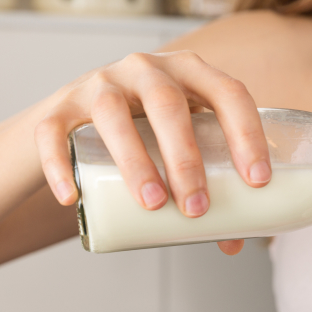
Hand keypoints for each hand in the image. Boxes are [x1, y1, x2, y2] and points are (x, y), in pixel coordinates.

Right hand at [35, 51, 271, 254]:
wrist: (82, 119)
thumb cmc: (149, 134)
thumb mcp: (182, 150)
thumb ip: (208, 188)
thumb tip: (233, 241)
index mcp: (190, 75)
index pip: (228, 93)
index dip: (247, 134)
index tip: (257, 181)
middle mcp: (146, 70)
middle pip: (168, 104)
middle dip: (186, 159)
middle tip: (196, 208)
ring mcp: (100, 83)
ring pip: (112, 113)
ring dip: (135, 161)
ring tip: (153, 204)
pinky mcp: (60, 106)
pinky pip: (54, 131)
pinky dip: (60, 165)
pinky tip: (72, 198)